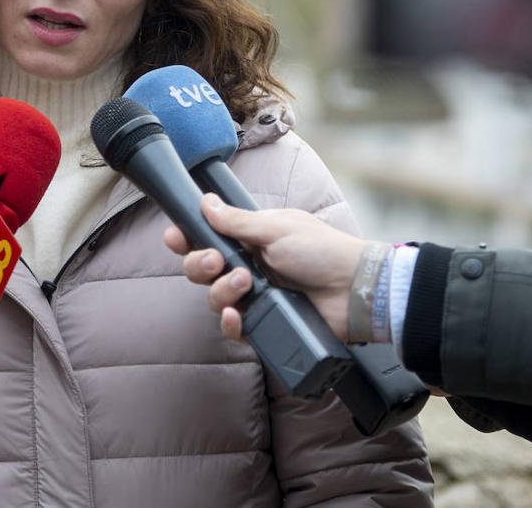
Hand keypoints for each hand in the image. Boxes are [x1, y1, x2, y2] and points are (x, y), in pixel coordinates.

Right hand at [163, 196, 364, 340]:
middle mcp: (248, 268)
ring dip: (221, 291)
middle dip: (200, 265)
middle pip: (201, 270)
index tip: (175, 238)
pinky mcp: (265, 324)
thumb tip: (205, 202)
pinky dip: (230, 323)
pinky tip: (236, 316)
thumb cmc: (323, 251)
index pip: (207, 239)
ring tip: (246, 284)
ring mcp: (255, 298)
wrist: (356, 290)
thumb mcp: (277, 228)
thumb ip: (237, 221)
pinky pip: (234, 329)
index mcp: (250, 240)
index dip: (186, 239)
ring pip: (214, 299)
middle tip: (216, 261)